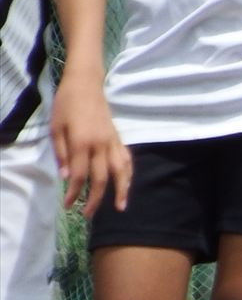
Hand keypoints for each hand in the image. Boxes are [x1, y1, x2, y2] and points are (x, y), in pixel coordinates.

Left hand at [50, 71, 130, 215]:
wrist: (86, 85)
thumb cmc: (66, 105)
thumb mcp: (55, 128)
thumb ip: (61, 153)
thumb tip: (65, 176)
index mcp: (82, 143)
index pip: (78, 175)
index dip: (73, 193)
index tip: (68, 205)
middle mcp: (100, 145)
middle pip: (101, 178)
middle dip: (95, 199)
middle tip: (88, 214)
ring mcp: (113, 142)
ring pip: (120, 171)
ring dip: (121, 190)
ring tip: (121, 207)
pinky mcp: (118, 138)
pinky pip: (126, 159)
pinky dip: (128, 174)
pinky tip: (127, 183)